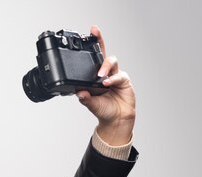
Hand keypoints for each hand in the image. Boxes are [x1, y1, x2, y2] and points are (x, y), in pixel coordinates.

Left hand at [77, 25, 135, 145]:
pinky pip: (119, 75)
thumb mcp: (90, 104)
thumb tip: (78, 92)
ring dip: (104, 66)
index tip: (84, 36)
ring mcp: (114, 75)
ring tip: (100, 76)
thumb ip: (85, 98)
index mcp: (93, 77)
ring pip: (110, 62)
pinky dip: (113, 79)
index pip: (91, 59)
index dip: (89, 48)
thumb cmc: (103, 110)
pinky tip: (107, 84)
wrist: (116, 120)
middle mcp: (104, 73)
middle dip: (99, 40)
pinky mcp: (123, 80)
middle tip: (94, 31)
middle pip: (102, 53)